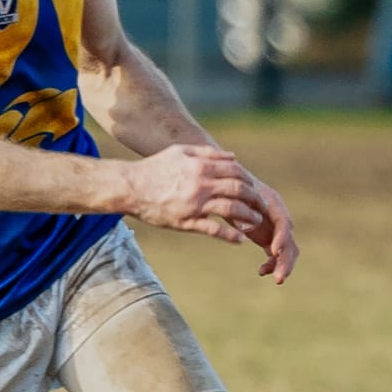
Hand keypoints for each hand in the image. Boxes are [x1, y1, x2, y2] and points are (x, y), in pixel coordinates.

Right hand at [124, 145, 263, 243]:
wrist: (129, 186)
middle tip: (262, 206)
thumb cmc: (155, 168)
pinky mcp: (186, 221)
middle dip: (255, 199)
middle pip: (239, 190)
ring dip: (248, 216)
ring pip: (231, 209)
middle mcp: (201, 184)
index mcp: (201, 166)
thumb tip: (233, 156)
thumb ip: (208, 154)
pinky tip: (240, 239)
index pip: (236, 172)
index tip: (255, 188)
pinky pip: (214, 229)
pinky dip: (230, 235)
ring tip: (256, 222)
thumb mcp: (181, 152)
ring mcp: (195, 204)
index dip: (249, 181)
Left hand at [236, 172, 298, 283]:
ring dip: (283, 266)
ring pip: (288, 251)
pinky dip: (271, 264)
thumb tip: (243, 225)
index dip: (281, 238)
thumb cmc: (231, 192)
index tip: (274, 252)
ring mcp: (276, 230)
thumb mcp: (232, 198)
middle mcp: (279, 218)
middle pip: (290, 241)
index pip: (283, 223)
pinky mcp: (270, 239)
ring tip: (276, 278)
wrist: (230, 189)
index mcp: (273, 204)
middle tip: (279, 278)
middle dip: (287, 260)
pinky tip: (261, 271)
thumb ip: (239, 211)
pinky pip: (277, 256)